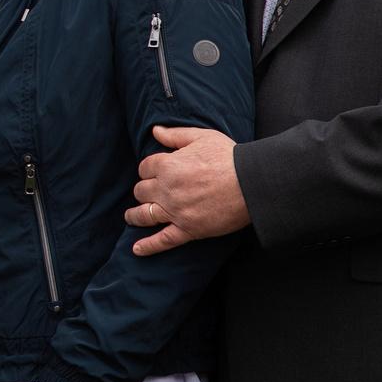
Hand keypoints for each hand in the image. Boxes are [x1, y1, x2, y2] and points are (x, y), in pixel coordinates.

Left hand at [127, 126, 249, 255]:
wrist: (251, 183)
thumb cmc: (228, 157)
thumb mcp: (202, 137)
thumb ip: (175, 135)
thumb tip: (155, 130)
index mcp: (167, 166)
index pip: (144, 168)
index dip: (148, 169)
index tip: (153, 172)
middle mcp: (166, 190)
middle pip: (141, 191)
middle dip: (143, 191)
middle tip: (147, 193)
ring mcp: (175, 211)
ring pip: (144, 215)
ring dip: (134, 216)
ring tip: (131, 217)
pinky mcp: (187, 230)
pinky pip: (162, 240)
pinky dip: (148, 246)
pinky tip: (137, 250)